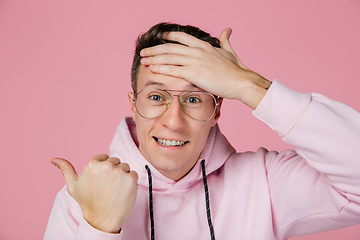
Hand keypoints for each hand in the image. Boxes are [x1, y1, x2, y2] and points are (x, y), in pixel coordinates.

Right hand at [51, 154, 137, 232]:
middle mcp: (106, 165)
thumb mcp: (73, 186)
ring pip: (125, 167)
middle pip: (116, 161)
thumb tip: (54, 159)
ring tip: (114, 190)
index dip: (104, 170)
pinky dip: (131, 182)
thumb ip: (66, 170)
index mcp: (92, 164)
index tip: (101, 182)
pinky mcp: (131, 178)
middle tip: (107, 187)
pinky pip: (133, 174)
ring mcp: (120, 171)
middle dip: (113, 172)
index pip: (104, 158)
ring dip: (123, 176)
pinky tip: (122, 192)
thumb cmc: (87, 203)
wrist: (101, 220)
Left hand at [140, 28, 270, 108]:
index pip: (181, 37)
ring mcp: (194, 61)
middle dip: (154, 49)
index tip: (159, 38)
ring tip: (143, 59)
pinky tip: (151, 68)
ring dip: (153, 58)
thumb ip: (225, 39)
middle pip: (170, 47)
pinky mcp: (193, 73)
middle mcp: (196, 51)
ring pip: (168, 58)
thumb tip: (227, 29)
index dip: (168, 37)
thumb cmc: (236, 69)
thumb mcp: (229, 51)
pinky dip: (160, 68)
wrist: (241, 81)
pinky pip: (172, 70)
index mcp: (203, 45)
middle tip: (144, 51)